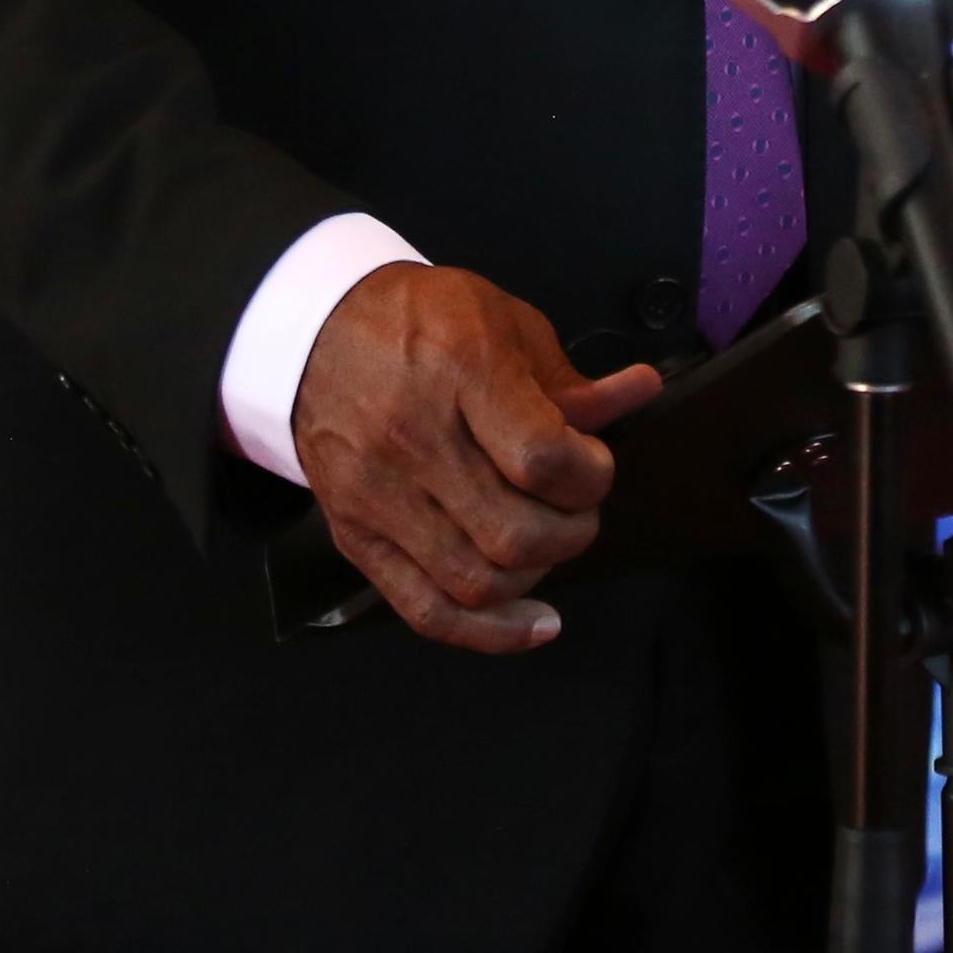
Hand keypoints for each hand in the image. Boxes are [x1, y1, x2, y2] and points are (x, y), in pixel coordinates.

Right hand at [293, 266, 655, 654]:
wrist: (313, 336)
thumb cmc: (416, 320)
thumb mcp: (500, 319)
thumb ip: (567, 377)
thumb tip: (638, 392)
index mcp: (457, 370)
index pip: (541, 459)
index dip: (590, 475)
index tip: (592, 463)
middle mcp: (411, 439)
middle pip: (515, 533)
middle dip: (573, 530)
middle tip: (576, 504)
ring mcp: (377, 496)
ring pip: (477, 582)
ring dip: (537, 574)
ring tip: (545, 539)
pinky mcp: (356, 537)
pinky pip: (426, 611)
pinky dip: (490, 632)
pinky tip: (535, 623)